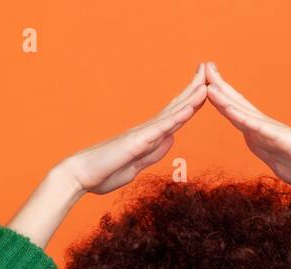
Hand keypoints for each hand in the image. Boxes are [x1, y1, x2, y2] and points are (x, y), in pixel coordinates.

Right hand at [58, 63, 208, 195]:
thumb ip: (154, 152)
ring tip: (207, 81)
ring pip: (172, 113)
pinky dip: (177, 117)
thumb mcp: (138, 165)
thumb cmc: (105, 172)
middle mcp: (147, 130)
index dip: (191, 102)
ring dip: (190, 97)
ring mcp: (143, 134)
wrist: (81, 176)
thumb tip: (171, 138)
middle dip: (194, 89)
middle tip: (210, 70)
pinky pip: (161, 128)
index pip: (175, 116)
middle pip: (176, 107)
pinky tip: (190, 108)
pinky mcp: (137, 142)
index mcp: (149, 137)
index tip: (206, 88)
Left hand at [202, 61, 290, 195]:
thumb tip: (252, 140)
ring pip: (244, 112)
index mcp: (263, 134)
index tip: (204, 85)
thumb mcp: (277, 161)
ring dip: (225, 97)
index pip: (237, 113)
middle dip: (219, 86)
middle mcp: (266, 128)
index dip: (221, 99)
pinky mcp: (283, 140)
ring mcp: (274, 132)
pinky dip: (243, 118)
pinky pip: (259, 128)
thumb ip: (264, 149)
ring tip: (208, 82)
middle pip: (238, 104)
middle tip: (203, 66)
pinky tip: (230, 110)